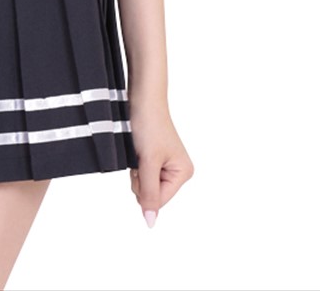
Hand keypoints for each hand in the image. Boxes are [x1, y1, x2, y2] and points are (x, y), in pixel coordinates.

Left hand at [128, 99, 193, 225]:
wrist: (142, 98)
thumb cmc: (149, 125)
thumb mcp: (148, 162)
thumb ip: (149, 193)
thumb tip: (150, 222)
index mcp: (184, 173)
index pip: (159, 200)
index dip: (144, 186)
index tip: (142, 165)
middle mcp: (178, 171)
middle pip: (151, 193)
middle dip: (140, 178)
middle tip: (140, 155)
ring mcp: (166, 164)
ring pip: (144, 184)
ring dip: (136, 170)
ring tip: (139, 150)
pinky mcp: (155, 158)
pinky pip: (141, 173)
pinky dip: (135, 164)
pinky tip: (137, 149)